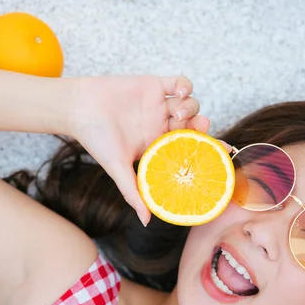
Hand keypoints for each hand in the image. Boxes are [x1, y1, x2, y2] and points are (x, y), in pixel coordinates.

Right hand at [70, 75, 209, 225]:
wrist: (79, 108)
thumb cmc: (96, 139)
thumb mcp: (117, 168)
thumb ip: (133, 192)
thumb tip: (146, 222)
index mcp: (157, 144)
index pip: (189, 148)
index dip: (208, 149)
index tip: (225, 152)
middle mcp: (161, 125)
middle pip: (194, 125)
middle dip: (202, 126)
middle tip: (200, 128)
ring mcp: (158, 105)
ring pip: (189, 104)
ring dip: (191, 107)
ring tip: (178, 113)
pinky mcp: (153, 85)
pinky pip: (178, 82)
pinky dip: (185, 86)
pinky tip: (180, 94)